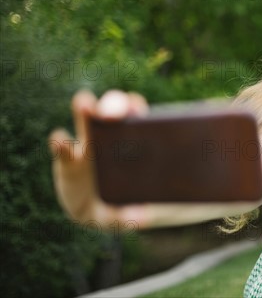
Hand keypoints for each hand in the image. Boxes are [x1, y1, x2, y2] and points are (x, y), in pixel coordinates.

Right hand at [49, 89, 149, 228]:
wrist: (94, 210)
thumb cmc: (120, 203)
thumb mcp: (128, 212)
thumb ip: (133, 215)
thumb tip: (142, 218)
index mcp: (134, 144)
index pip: (138, 119)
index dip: (137, 110)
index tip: (135, 107)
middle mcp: (112, 139)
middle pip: (113, 113)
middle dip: (112, 104)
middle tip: (115, 105)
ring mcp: (87, 146)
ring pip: (86, 120)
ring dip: (85, 108)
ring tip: (83, 103)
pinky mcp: (66, 159)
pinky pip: (62, 146)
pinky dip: (60, 141)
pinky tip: (61, 140)